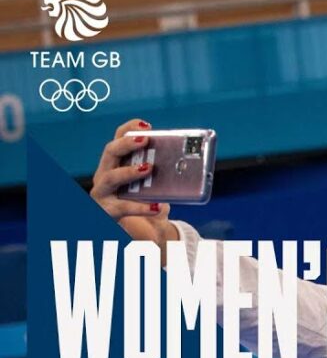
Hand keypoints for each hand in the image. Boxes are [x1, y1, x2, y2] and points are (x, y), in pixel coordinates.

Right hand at [90, 119, 178, 249]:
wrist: (145, 233)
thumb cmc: (150, 203)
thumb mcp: (159, 186)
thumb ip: (168, 174)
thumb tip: (192, 165)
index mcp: (117, 163)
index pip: (118, 138)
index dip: (129, 128)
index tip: (146, 124)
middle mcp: (105, 175)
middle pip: (110, 152)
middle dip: (126, 144)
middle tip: (145, 140)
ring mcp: (103, 193)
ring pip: (109, 177)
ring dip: (128, 171)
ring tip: (148, 168)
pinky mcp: (108, 212)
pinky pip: (122, 208)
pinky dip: (140, 207)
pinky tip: (157, 206)